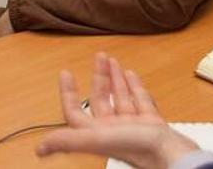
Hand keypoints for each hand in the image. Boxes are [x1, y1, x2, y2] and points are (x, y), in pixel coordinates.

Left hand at [36, 53, 197, 168]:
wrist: (172, 156)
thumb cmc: (138, 148)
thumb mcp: (97, 139)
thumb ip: (69, 140)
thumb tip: (39, 148)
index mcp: (97, 134)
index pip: (76, 112)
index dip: (68, 93)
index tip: (66, 73)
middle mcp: (113, 131)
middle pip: (99, 101)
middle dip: (98, 78)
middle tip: (98, 58)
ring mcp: (134, 127)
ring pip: (120, 99)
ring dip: (115, 79)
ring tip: (112, 61)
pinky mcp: (152, 125)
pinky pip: (140, 102)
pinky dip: (134, 87)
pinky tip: (131, 75)